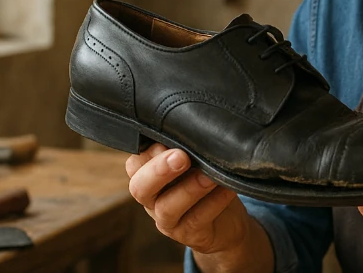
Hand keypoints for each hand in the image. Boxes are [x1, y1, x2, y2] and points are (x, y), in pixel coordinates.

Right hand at [125, 144, 250, 255]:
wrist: (227, 222)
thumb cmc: (206, 181)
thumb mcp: (195, 161)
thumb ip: (188, 148)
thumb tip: (192, 128)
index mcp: (148, 175)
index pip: (135, 162)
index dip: (149, 151)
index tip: (169, 138)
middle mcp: (152, 198)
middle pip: (140, 187)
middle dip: (159, 170)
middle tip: (181, 157)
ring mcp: (167, 220)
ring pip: (168, 207)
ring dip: (190, 188)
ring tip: (209, 176)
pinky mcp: (188, 235)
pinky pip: (197, 219)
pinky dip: (214, 202)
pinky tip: (226, 189)